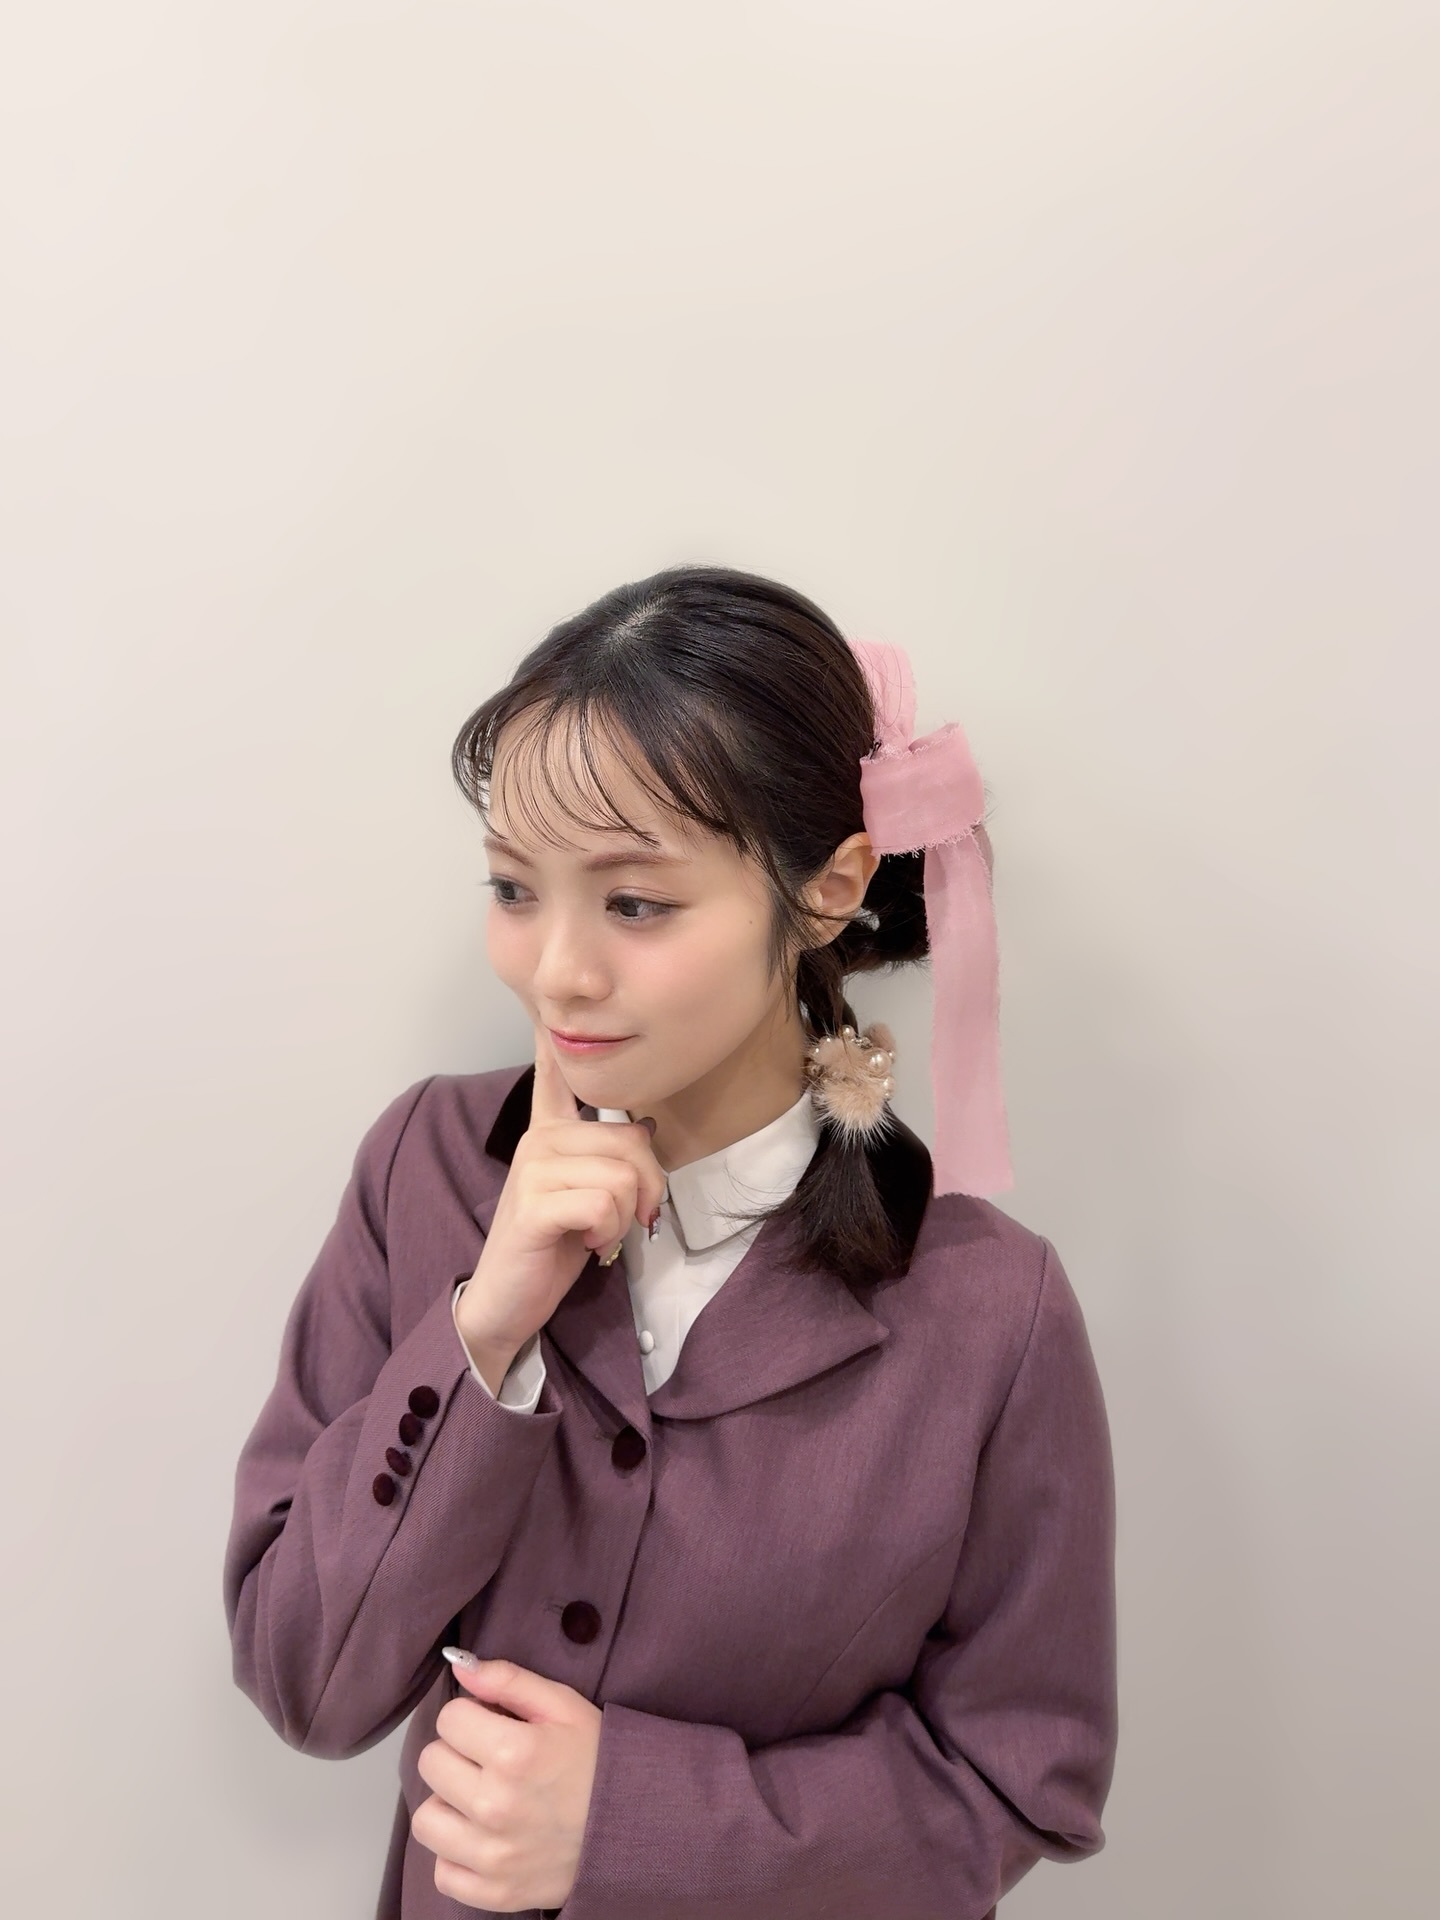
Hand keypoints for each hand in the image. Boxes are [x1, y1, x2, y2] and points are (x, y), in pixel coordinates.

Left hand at [412, 1653, 603, 1912]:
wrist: (633, 1826)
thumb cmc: (597, 1760)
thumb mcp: (563, 1705)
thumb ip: (508, 1680)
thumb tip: (459, 1666)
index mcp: (514, 1752)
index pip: (448, 1718)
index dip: (471, 1715)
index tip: (492, 1724)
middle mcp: (496, 1805)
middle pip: (431, 1763)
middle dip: (457, 1753)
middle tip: (489, 1760)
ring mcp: (492, 1855)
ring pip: (426, 1818)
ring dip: (449, 1804)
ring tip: (482, 1798)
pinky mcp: (494, 1892)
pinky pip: (442, 1871)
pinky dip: (457, 1855)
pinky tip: (485, 1836)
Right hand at [455, 1020, 666, 1359]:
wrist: (508, 1300)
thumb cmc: (554, 1246)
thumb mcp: (591, 1196)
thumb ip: (613, 1159)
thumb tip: (645, 1132)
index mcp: (549, 1132)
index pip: (554, 1075)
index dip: (553, 1040)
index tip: (547, 1006)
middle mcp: (538, 1139)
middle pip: (632, 1142)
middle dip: (645, 1189)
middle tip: (626, 1220)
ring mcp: (532, 1167)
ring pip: (622, 1176)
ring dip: (623, 1218)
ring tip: (597, 1233)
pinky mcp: (533, 1203)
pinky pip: (603, 1203)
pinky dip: (607, 1231)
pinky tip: (586, 1243)